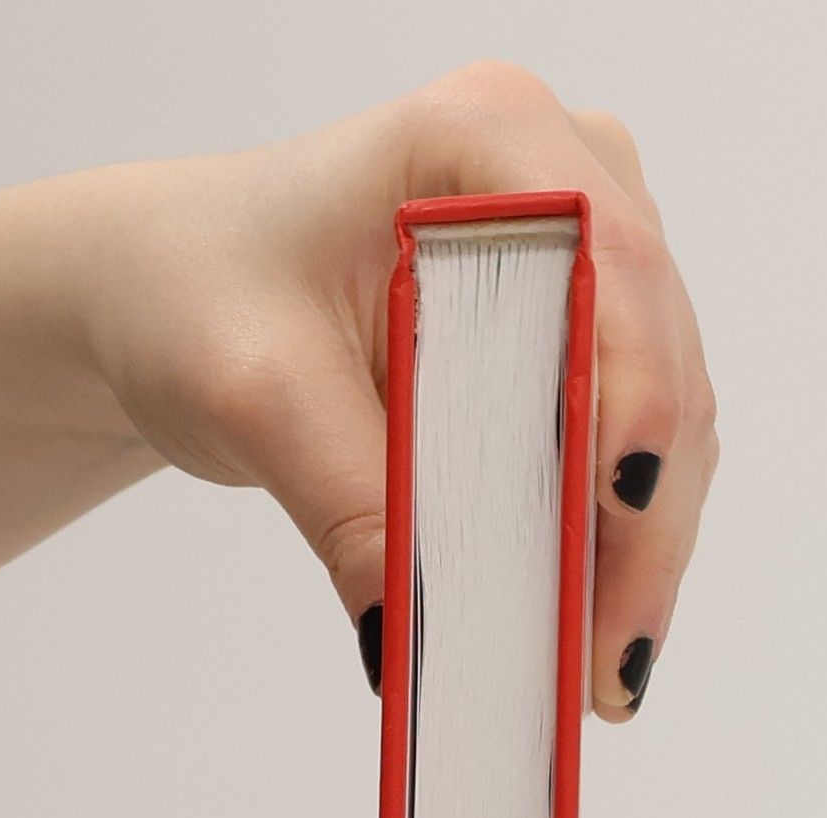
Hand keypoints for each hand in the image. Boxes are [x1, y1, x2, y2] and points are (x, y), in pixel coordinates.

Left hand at [77, 63, 717, 719]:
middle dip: (639, 523)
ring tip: (600, 673)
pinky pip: (626, 448)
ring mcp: (584, 256)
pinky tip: (586, 626)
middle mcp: (564, 177)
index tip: (620, 518)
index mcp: (486, 135)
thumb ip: (349, 505)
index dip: (635, 399)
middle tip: (607, 666)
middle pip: (654, 364)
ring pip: (660, 420)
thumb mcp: (256, 396)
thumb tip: (414, 639)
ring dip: (638, 550)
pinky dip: (610, 541)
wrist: (167, 294)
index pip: (608, 268)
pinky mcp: (575, 334)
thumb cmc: (196, 293)